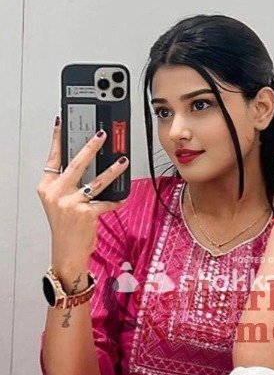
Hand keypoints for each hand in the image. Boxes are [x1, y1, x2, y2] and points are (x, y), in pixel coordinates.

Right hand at [37, 117, 129, 268]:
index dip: (58, 139)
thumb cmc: (65, 227)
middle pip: (77, 163)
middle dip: (91, 147)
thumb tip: (89, 165)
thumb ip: (69, 184)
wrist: (67, 252)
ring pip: (97, 181)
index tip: (62, 122)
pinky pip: (106, 202)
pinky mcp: (86, 213)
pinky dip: (116, 200)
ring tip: (123, 160)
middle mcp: (57, 193)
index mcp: (48, 187)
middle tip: (102, 135)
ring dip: (113, 170)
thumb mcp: (59, 203)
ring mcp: (71, 203)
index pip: (53, 158)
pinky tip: (123, 197)